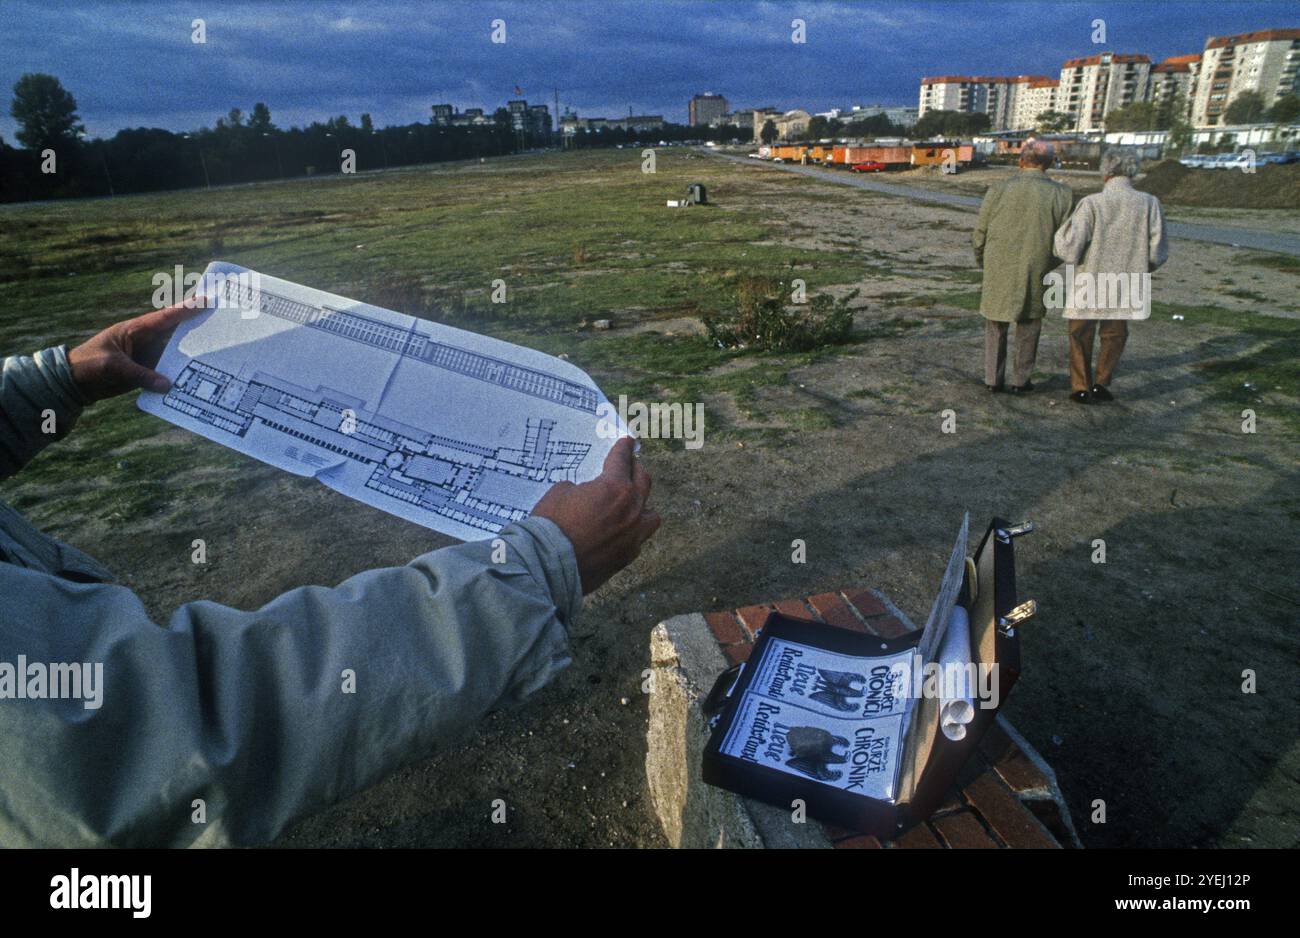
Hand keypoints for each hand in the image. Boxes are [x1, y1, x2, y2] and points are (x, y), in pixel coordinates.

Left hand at [68, 296, 207, 402]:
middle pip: (174, 333)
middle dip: (195, 329)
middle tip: (219, 323)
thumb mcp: (113, 367)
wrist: (74, 383)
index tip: (206, 301)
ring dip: (190, 354)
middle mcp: (144, 341)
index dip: (185, 310)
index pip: (164, 318)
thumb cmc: (88, 366)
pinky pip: (166, 371)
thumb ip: (140, 375)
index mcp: (134, 330)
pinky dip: (178, 374)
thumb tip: (167, 385)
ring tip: (214, 352)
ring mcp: (145, 356)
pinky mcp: (145, 372)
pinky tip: (195, 377)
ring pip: (173, 353)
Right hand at [531, 436, 659, 594]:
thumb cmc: (550, 524)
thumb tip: (586, 496)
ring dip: (642, 505)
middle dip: (635, 470)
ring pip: (651, 515)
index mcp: (615, 488)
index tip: (627, 442)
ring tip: (632, 504)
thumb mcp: (560, 492)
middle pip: (643, 482)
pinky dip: (630, 531)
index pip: (622, 461)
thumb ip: (581, 489)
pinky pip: (637, 539)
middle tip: (630, 466)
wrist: (547, 565)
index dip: (623, 449)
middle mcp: (632, 510)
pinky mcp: (627, 557)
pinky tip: (620, 531)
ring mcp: (633, 536)